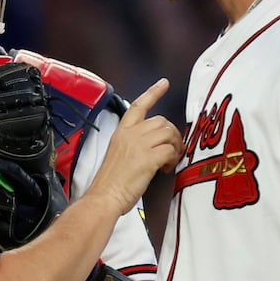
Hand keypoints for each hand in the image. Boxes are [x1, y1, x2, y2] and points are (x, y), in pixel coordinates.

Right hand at [89, 79, 181, 212]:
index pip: (138, 105)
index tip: (163, 83)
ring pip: (168, 133)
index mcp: (121, 133)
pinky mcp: (148, 158)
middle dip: (172, 134)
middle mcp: (130, 135)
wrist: (104, 197)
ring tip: (169, 161)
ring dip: (175, 147)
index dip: (153, 92)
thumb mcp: (118, 155)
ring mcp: (139, 145)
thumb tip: (152, 148)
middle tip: (173, 149)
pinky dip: (173, 159)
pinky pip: (170, 150)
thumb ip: (134, 146)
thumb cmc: (109, 183)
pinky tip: (166, 168)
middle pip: (161, 121)